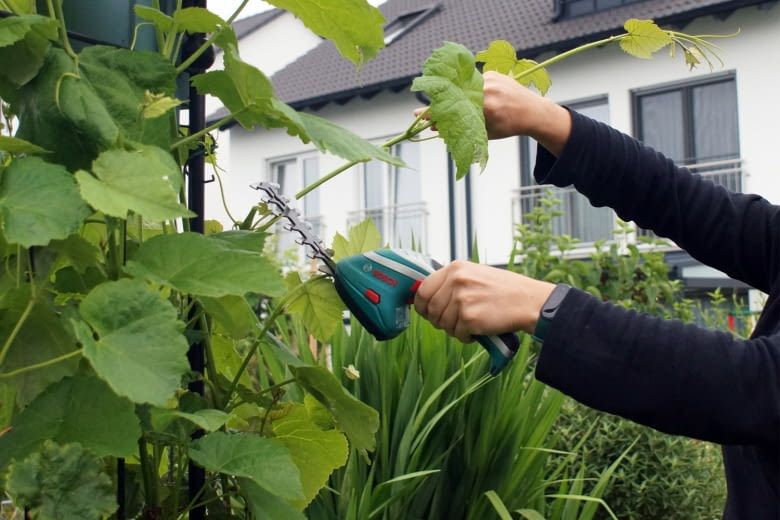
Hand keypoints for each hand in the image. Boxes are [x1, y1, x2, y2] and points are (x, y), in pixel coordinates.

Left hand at [413, 260, 554, 342]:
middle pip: (430, 310)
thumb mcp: (475, 274)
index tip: (428, 313)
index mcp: (455, 268)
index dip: (423, 306)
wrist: (529, 301)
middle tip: (454, 323)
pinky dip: (466, 337)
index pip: (423, 290)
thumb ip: (452, 282)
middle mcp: (456, 281)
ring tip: (471, 324)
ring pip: (443, 324)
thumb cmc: (504, 290)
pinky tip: (479, 330)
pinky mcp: (469, 318)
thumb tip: (427, 297)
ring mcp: (462, 299)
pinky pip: (457, 334)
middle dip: (439, 321)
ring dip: (455, 330)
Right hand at [414, 71, 571, 154]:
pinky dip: (470, 89)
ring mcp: (490, 78)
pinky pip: (473, 80)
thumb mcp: (483, 132)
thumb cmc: (508, 126)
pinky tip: (474, 97)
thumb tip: (434, 128)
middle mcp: (487, 89)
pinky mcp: (492, 72)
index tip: (419, 115)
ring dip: (455, 96)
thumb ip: (459, 129)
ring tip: (454, 106)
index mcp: (486, 107)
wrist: (533, 110)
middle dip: (439, 104)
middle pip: (453, 95)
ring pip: (462, 86)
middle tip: (428, 113)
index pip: (453, 109)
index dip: (435, 113)